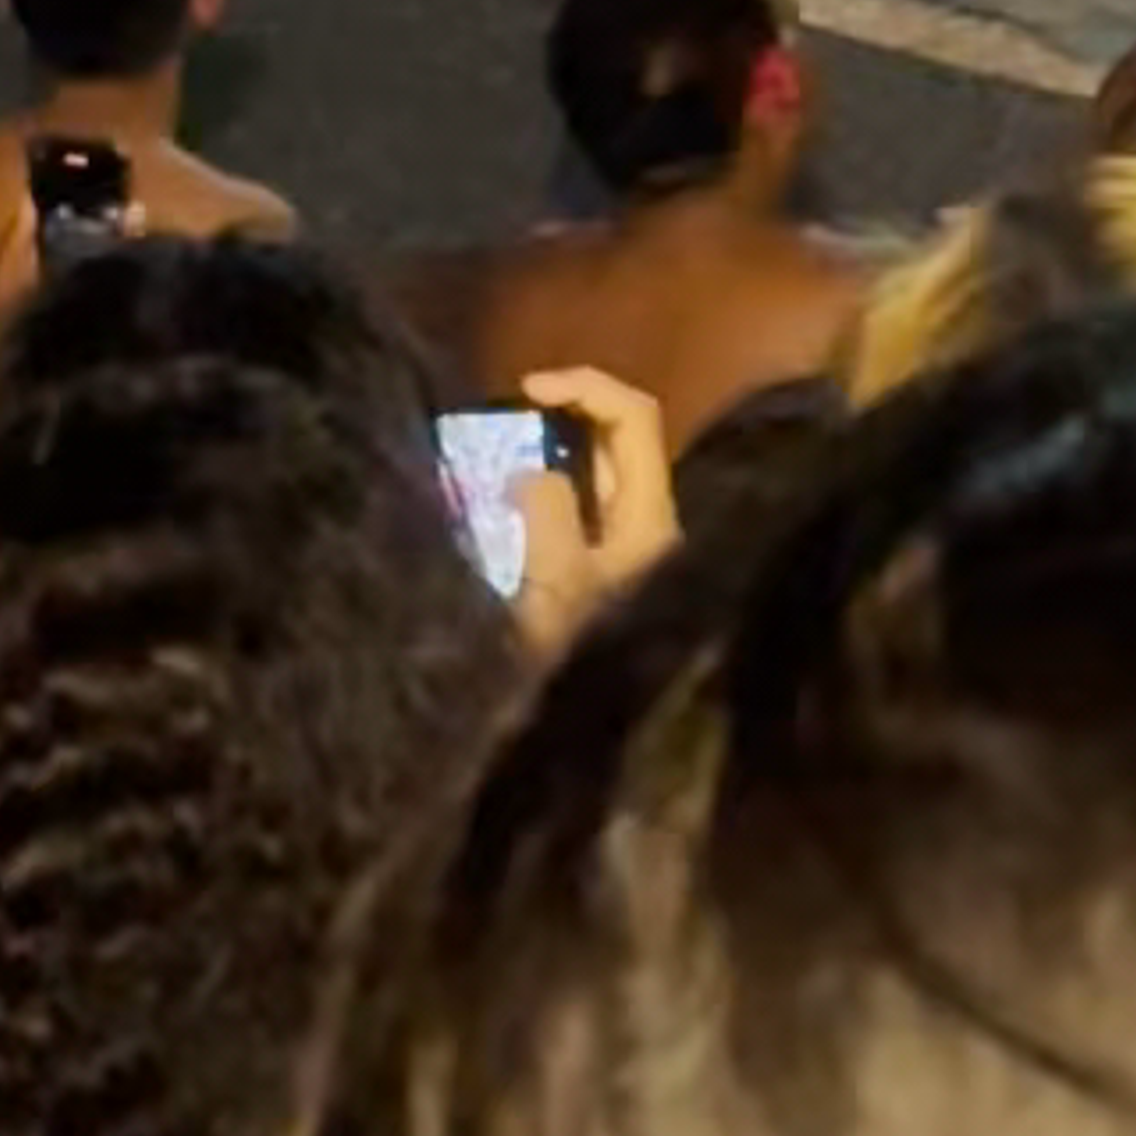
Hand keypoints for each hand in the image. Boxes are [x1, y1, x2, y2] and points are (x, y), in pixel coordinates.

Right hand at [500, 362, 678, 651]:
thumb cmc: (575, 660)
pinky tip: (492, 519)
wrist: (585, 748)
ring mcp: (622, 558)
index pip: (634, 418)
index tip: (524, 391)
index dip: (585, 386)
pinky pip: (571, 523)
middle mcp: (645, 529)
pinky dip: (536, 506)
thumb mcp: (556, 583)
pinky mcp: (595, 586)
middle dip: (559, 421)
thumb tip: (538, 473)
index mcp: (650, 518)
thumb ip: (548, 512)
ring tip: (485, 468)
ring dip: (543, 464)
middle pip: (615, 444)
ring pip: (590, 484)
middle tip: (499, 427)